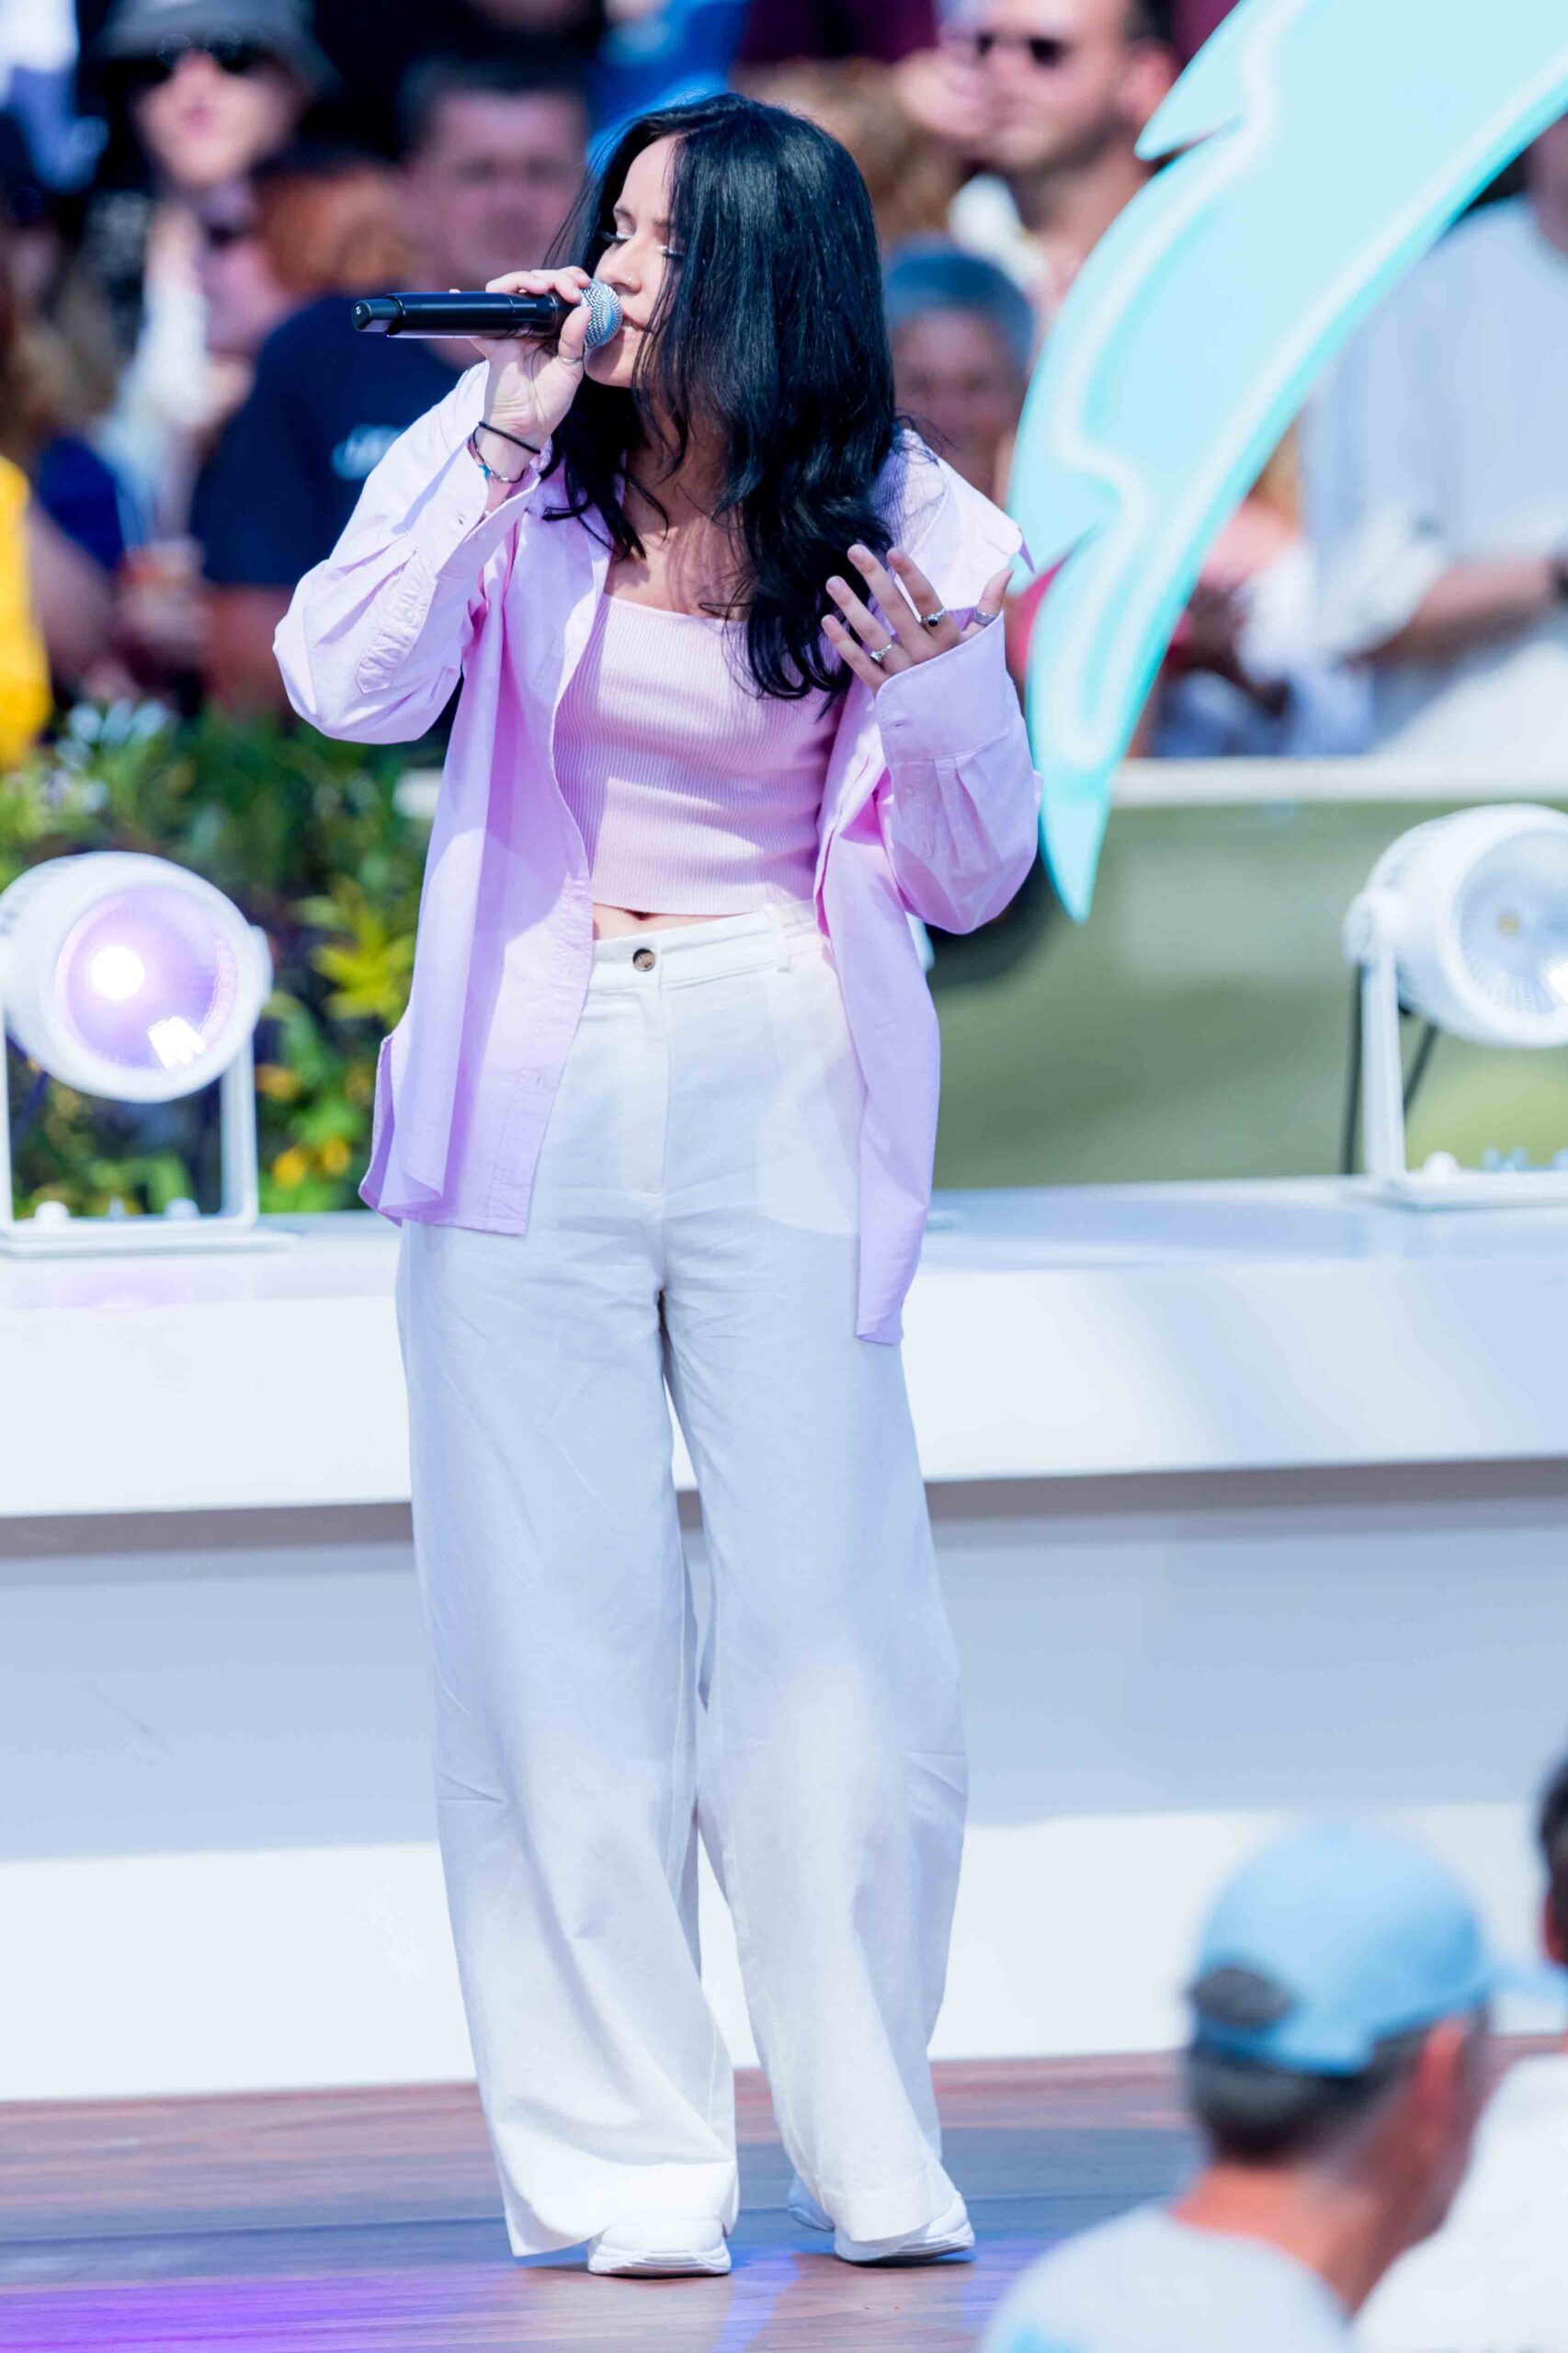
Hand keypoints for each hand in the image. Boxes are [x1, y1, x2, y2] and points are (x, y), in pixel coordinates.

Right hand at [471, 266, 597, 451]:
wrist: (527, 427)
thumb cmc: (549, 400)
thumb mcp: (570, 368)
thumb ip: (575, 339)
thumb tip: (583, 308)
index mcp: (551, 327)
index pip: (557, 292)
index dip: (569, 280)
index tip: (584, 284)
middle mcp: (529, 324)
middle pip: (535, 285)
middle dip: (554, 278)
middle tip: (571, 289)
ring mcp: (509, 330)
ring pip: (509, 290)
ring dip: (525, 279)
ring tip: (543, 288)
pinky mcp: (493, 342)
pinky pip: (480, 320)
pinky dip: (468, 302)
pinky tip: (459, 291)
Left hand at [821, 543, 1010, 693]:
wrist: (962, 735)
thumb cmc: (971, 680)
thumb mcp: (982, 644)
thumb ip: (990, 606)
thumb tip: (1007, 570)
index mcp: (949, 640)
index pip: (928, 601)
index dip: (910, 575)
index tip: (893, 550)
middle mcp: (924, 656)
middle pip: (895, 610)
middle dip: (874, 578)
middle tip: (854, 550)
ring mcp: (902, 675)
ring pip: (872, 636)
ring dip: (850, 606)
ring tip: (833, 581)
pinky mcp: (885, 692)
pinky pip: (860, 664)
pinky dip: (842, 644)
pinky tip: (827, 621)